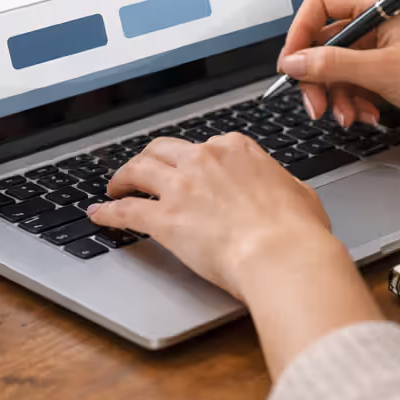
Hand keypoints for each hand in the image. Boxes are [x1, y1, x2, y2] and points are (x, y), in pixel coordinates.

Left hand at [91, 133, 340, 300]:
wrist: (282, 253)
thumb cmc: (297, 231)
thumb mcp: (300, 194)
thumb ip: (283, 187)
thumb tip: (286, 193)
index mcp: (237, 149)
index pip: (206, 145)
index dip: (194, 160)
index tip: (189, 171)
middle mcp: (205, 159)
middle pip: (163, 149)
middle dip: (149, 158)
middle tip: (142, 171)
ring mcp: (181, 186)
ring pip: (137, 169)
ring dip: (122, 177)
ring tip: (114, 187)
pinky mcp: (164, 218)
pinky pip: (125, 209)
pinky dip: (108, 211)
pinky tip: (99, 215)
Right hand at [276, 0, 399, 146]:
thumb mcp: (383, 72)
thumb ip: (333, 65)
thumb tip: (293, 62)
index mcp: (379, 6)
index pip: (322, 1)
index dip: (301, 30)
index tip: (292, 63)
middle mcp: (378, 23)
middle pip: (324, 40)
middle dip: (316, 75)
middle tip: (314, 105)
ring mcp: (383, 50)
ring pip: (336, 67)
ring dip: (336, 96)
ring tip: (347, 117)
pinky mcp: (388, 75)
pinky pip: (353, 84)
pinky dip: (353, 102)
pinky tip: (366, 117)